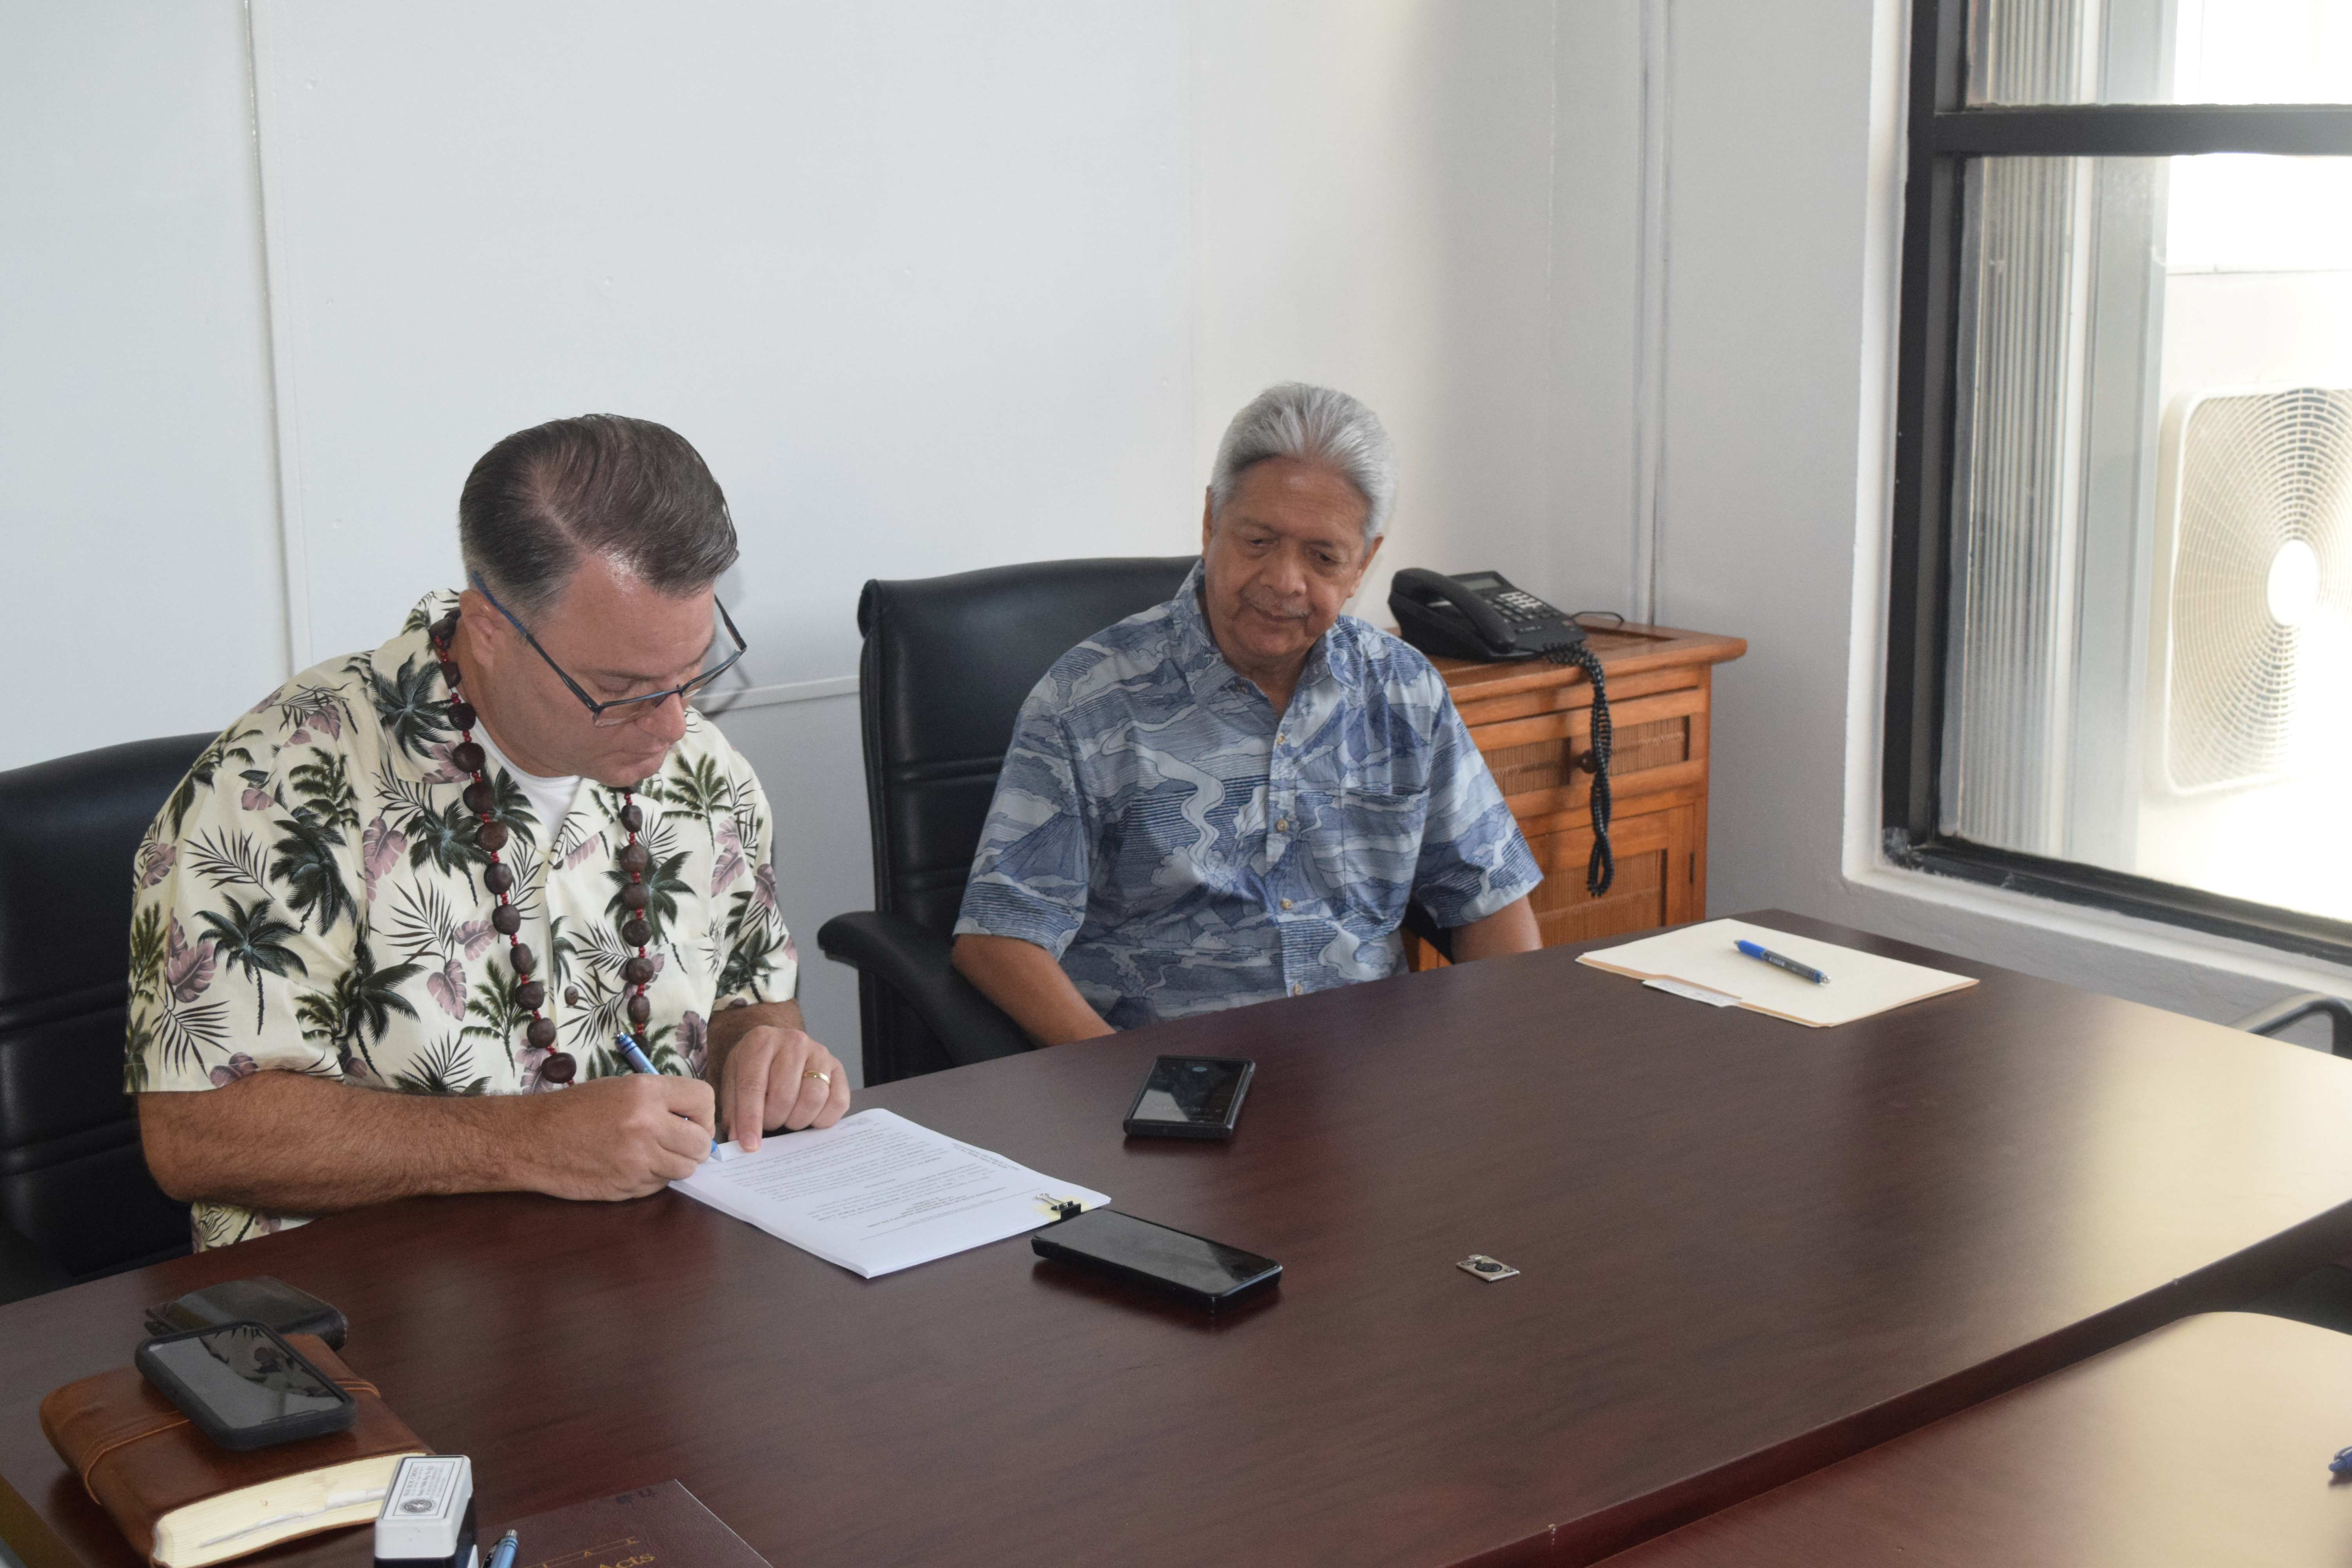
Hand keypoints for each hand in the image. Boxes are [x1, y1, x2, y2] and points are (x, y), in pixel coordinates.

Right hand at [521, 1073, 714, 1200]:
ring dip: (677, 1164)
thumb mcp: (620, 1088)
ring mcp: (637, 1160)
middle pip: (700, 1143)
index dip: (704, 1113)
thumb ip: (660, 1101)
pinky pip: (660, 1185)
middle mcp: (646, 1125)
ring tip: (655, 1154)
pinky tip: (633, 1167)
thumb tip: (694, 1119)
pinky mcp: (626, 1186)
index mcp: (646, 1092)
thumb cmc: (574, 1109)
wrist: (532, 1139)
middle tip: (680, 1142)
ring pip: (685, 1169)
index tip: (693, 1120)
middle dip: (696, 1145)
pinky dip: (654, 1179)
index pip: (704, 1100)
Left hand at [718, 1024, 850, 1149]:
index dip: (750, 1120)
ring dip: (798, 1120)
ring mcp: (819, 1053)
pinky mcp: (838, 1067)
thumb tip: (740, 1140)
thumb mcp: (734, 1079)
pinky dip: (823, 1119)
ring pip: (813, 1099)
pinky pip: (838, 1102)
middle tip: (769, 1123)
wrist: (779, 1044)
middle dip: (774, 1120)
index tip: (750, 1145)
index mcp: (760, 1041)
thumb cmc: (755, 1065)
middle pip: (784, 1095)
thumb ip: (734, 1108)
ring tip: (787, 1119)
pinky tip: (810, 1117)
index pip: (753, 1086)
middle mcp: (793, 1041)